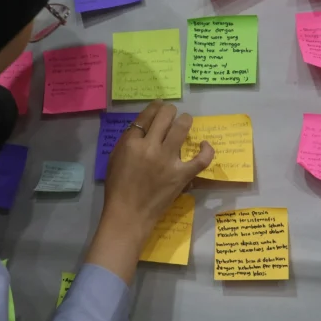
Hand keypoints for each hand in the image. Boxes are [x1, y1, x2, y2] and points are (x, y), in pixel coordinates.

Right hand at [84, 101, 213, 283]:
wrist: (128, 215)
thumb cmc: (117, 188)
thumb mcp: (115, 158)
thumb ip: (128, 141)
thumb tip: (144, 128)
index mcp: (131, 143)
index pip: (146, 116)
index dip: (155, 107)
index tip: (159, 106)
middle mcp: (150, 147)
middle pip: (165, 116)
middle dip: (170, 111)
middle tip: (172, 114)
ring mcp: (168, 160)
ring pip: (182, 128)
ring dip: (185, 120)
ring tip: (186, 120)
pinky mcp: (182, 175)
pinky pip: (201, 158)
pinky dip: (206, 150)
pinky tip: (204, 145)